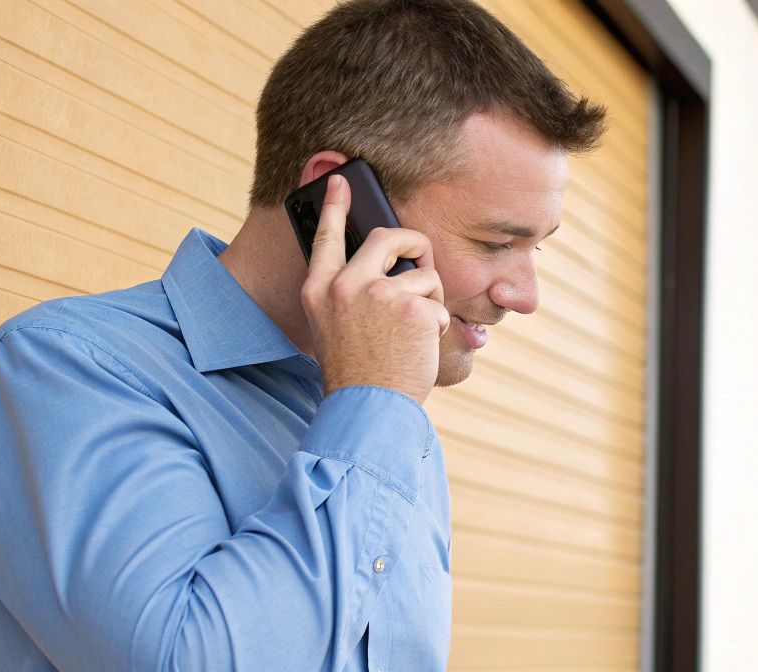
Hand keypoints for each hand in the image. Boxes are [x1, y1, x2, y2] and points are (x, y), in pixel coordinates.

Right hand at [299, 174, 448, 404]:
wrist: (368, 407)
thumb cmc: (357, 374)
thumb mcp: (334, 328)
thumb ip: (350, 296)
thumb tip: (387, 271)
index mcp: (319, 290)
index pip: (324, 237)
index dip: (333, 205)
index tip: (340, 179)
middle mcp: (345, 285)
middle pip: (387, 238)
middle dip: (413, 243)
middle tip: (422, 258)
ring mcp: (378, 292)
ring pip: (423, 275)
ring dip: (430, 300)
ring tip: (415, 333)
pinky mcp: (411, 305)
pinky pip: (438, 303)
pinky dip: (438, 325)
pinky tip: (421, 346)